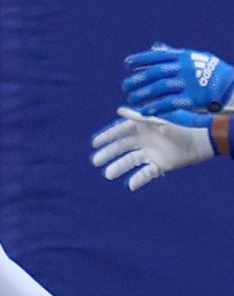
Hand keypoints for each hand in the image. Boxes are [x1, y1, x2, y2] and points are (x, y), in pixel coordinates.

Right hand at [90, 107, 214, 190]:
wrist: (201, 141)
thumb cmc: (181, 126)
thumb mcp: (159, 120)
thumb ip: (139, 117)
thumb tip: (119, 110)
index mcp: (141, 127)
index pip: (119, 132)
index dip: (106, 137)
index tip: (94, 143)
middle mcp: (142, 141)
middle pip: (121, 148)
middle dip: (108, 154)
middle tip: (96, 161)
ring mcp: (149, 154)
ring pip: (129, 161)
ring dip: (119, 167)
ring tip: (108, 175)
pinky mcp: (158, 165)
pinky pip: (145, 173)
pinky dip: (138, 179)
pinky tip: (130, 185)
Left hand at [122, 43, 233, 114]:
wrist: (231, 85)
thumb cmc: (209, 70)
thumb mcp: (193, 57)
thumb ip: (173, 54)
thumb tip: (155, 46)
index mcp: (183, 56)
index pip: (158, 56)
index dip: (141, 59)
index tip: (127, 64)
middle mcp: (184, 68)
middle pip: (155, 73)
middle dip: (138, 79)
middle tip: (125, 86)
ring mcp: (188, 83)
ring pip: (159, 88)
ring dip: (142, 94)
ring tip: (131, 98)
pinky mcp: (192, 98)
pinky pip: (169, 102)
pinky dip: (155, 107)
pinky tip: (144, 111)